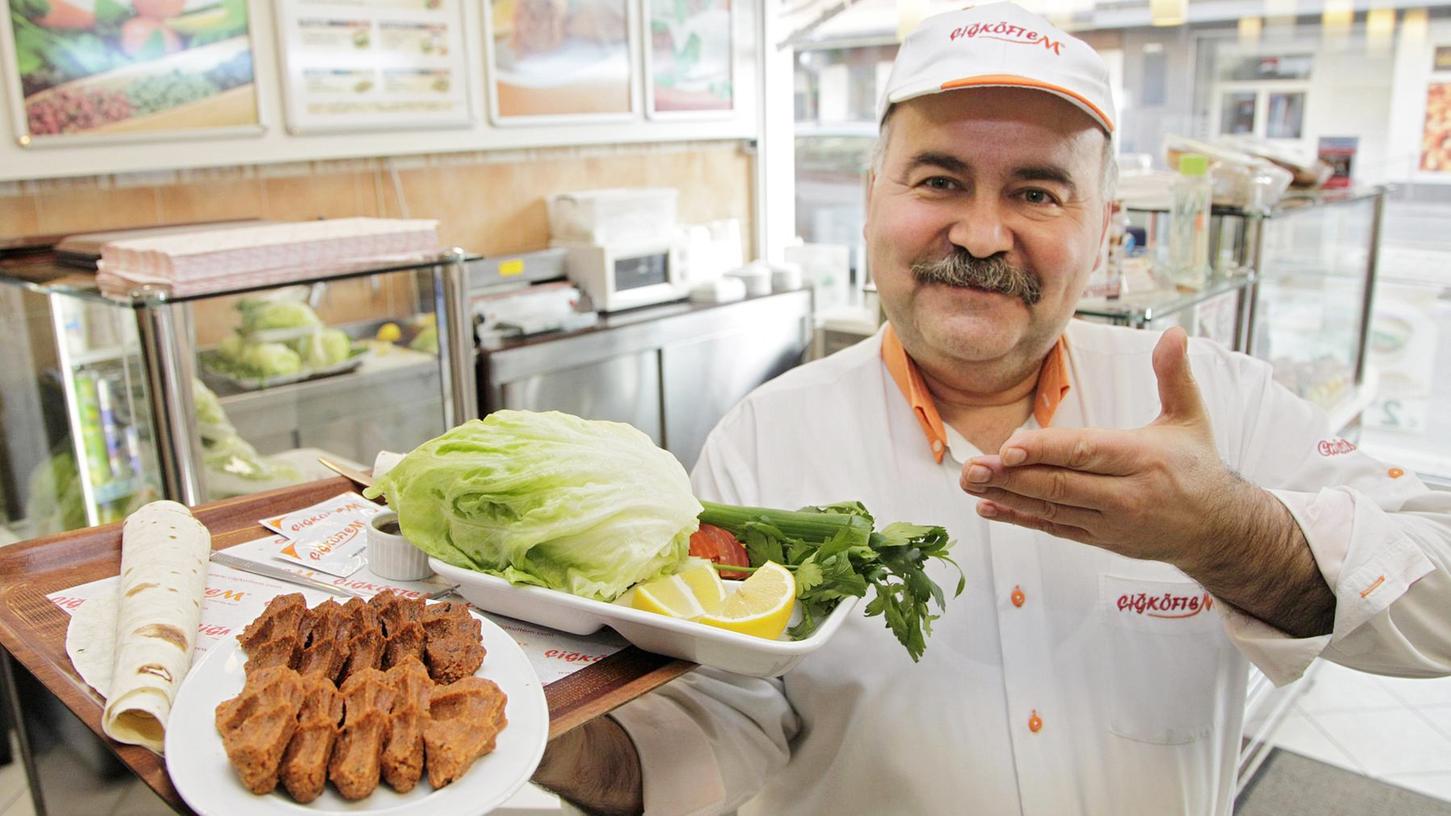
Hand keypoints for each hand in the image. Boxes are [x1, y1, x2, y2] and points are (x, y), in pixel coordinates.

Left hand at [961, 327, 1251, 571]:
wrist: (1218, 529)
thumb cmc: (1197, 466)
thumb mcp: (1191, 417)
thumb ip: (1174, 375)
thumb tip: (1173, 333)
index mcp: (1143, 458)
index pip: (1086, 452)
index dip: (1044, 451)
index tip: (1008, 447)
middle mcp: (1126, 494)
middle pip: (1060, 485)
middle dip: (1012, 476)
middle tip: (972, 467)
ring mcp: (1111, 522)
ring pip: (1052, 509)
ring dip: (1007, 497)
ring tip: (971, 484)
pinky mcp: (1101, 539)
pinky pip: (1055, 527)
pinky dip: (1021, 519)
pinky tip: (990, 507)